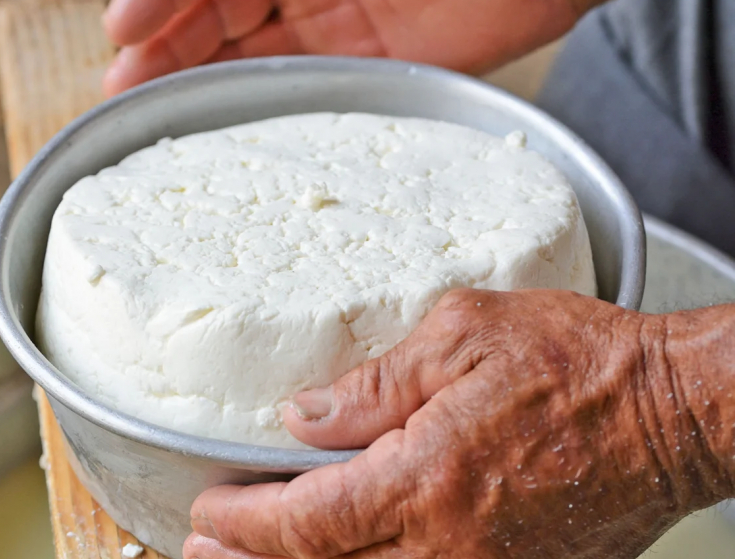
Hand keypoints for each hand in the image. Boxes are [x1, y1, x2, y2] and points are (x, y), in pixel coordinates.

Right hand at [101, 0, 582, 95]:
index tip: (122, 27)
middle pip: (213, 7)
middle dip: (166, 44)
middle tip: (124, 88)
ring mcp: (332, 19)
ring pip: (247, 51)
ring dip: (199, 79)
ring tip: (154, 113)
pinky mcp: (367, 66)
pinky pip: (300, 88)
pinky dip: (262, 107)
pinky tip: (229, 128)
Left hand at [185, 289, 732, 558]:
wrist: (670, 413)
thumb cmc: (581, 362)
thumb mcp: (464, 335)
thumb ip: (374, 383)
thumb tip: (304, 415)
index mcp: (426, 480)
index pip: (304, 522)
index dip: (243, 523)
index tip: (207, 512)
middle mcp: (449, 546)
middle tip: (202, 557)